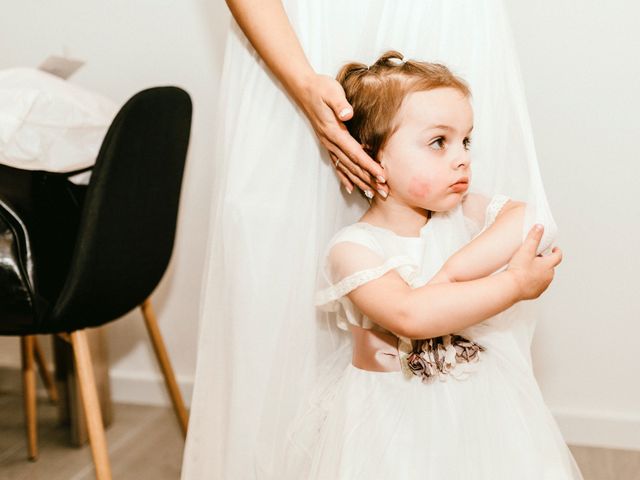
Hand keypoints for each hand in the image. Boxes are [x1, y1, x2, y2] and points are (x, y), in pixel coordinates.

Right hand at [295, 73, 388, 197]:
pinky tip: (350, 188)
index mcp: (334, 132)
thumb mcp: (331, 91)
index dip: (369, 166)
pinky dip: (344, 178)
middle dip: (369, 179)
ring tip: (372, 193)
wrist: (304, 88)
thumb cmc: (321, 88)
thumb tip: (347, 115)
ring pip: (346, 168)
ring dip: (360, 182)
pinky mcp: (328, 144)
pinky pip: (337, 165)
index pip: (356, 153)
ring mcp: (328, 145)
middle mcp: (331, 142)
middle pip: (353, 166)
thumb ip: (339, 103)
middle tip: (384, 191)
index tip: (382, 176)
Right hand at [506, 224, 562, 300]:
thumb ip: (534, 237)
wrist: (511, 287)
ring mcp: (543, 286)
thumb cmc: (519, 269)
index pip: (558, 256)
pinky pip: (537, 286)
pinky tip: (525, 280)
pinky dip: (534, 282)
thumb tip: (540, 226)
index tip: (555, 249)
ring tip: (529, 268)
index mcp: (548, 265)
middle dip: (545, 261)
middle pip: (550, 266)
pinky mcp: (536, 293)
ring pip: (544, 276)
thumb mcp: (526, 250)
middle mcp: (549, 276)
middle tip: (535, 257)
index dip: (557, 251)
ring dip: (539, 272)